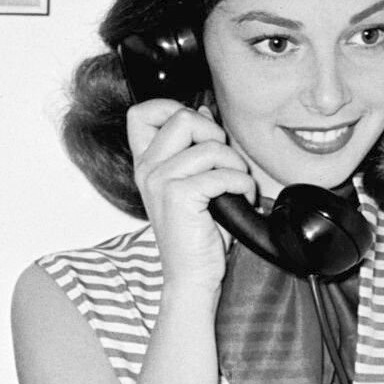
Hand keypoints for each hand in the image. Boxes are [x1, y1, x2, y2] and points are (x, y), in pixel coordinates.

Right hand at [126, 97, 254, 302]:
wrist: (191, 276)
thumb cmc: (196, 235)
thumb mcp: (194, 183)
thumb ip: (195, 148)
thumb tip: (205, 114)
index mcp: (146, 164)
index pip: (142, 113)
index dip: (171, 107)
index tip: (196, 128)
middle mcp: (148, 170)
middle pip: (183, 117)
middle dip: (215, 135)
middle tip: (223, 163)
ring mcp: (160, 182)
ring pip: (210, 146)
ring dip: (234, 166)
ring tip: (235, 187)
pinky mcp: (179, 197)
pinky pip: (222, 173)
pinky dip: (242, 185)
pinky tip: (240, 200)